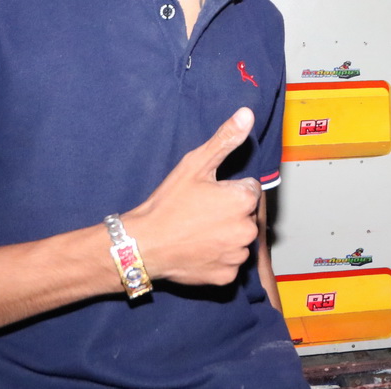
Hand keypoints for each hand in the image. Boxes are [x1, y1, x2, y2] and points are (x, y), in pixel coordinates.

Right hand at [124, 108, 260, 285]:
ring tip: (197, 232)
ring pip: (238, 239)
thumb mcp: (195, 164)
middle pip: (245, 214)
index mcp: (243, 200)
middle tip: (199, 213)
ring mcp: (237, 255)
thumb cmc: (168, 204)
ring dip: (225, 235)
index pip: (248, 189)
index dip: (227, 190)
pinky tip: (198, 250)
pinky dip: (217, 257)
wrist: (142, 245)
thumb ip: (225, 139)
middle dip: (229, 212)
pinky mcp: (227, 276)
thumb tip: (247, 114)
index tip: (207, 195)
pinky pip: (229, 262)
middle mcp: (247, 229)